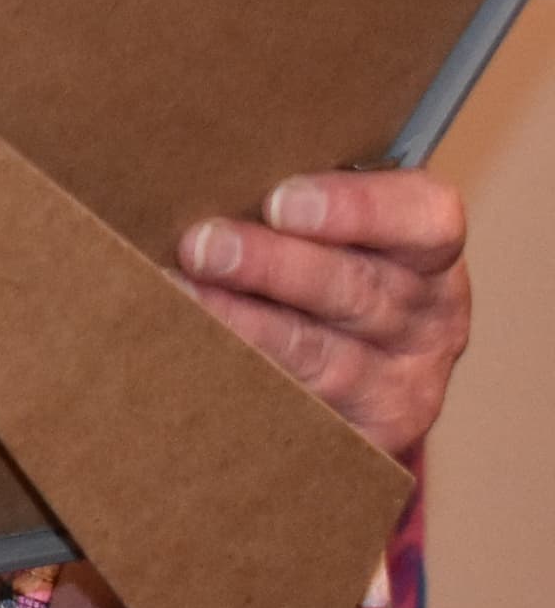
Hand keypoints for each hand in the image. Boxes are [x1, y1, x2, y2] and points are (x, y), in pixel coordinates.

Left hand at [177, 170, 469, 459]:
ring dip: (244, 325)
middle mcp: (427, 318)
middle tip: (200, 246)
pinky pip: (302, 411)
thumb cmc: (326, 269)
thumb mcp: (333, 230)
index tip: (280, 202)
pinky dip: (241, 378)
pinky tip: (192, 353)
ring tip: (179, 296)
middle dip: (271, 265)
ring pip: (323, 355)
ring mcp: (402, 385)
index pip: (424, 219)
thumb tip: (193, 168)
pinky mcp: (369, 439)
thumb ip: (288, 202)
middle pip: (356, 287)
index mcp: (427, 251)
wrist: (357, 377)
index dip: (357, 209)